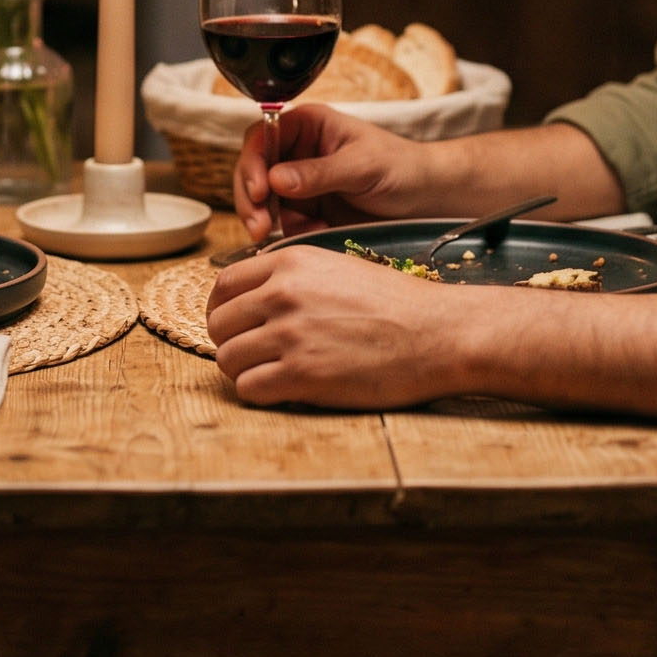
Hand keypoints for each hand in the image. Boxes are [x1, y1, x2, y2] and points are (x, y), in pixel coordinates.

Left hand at [205, 246, 471, 406]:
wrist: (437, 333)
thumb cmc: (395, 304)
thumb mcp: (336, 269)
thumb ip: (292, 278)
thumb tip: (253, 298)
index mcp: (290, 262)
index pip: (224, 285)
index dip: (224, 309)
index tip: (236, 325)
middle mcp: (283, 293)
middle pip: (219, 323)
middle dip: (231, 341)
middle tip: (254, 354)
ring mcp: (290, 334)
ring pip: (227, 358)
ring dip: (243, 371)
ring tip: (269, 374)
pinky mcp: (302, 374)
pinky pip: (249, 388)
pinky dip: (259, 393)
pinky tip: (283, 390)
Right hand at [233, 104, 445, 239]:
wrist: (427, 200)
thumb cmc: (402, 168)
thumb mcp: (363, 166)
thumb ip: (320, 172)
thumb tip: (276, 180)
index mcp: (308, 126)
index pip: (262, 137)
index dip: (253, 162)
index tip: (260, 191)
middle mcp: (297, 152)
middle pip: (254, 171)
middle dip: (252, 199)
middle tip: (259, 227)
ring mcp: (299, 184)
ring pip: (263, 202)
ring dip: (267, 221)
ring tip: (289, 234)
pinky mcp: (307, 212)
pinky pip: (283, 224)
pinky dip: (291, 234)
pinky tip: (314, 235)